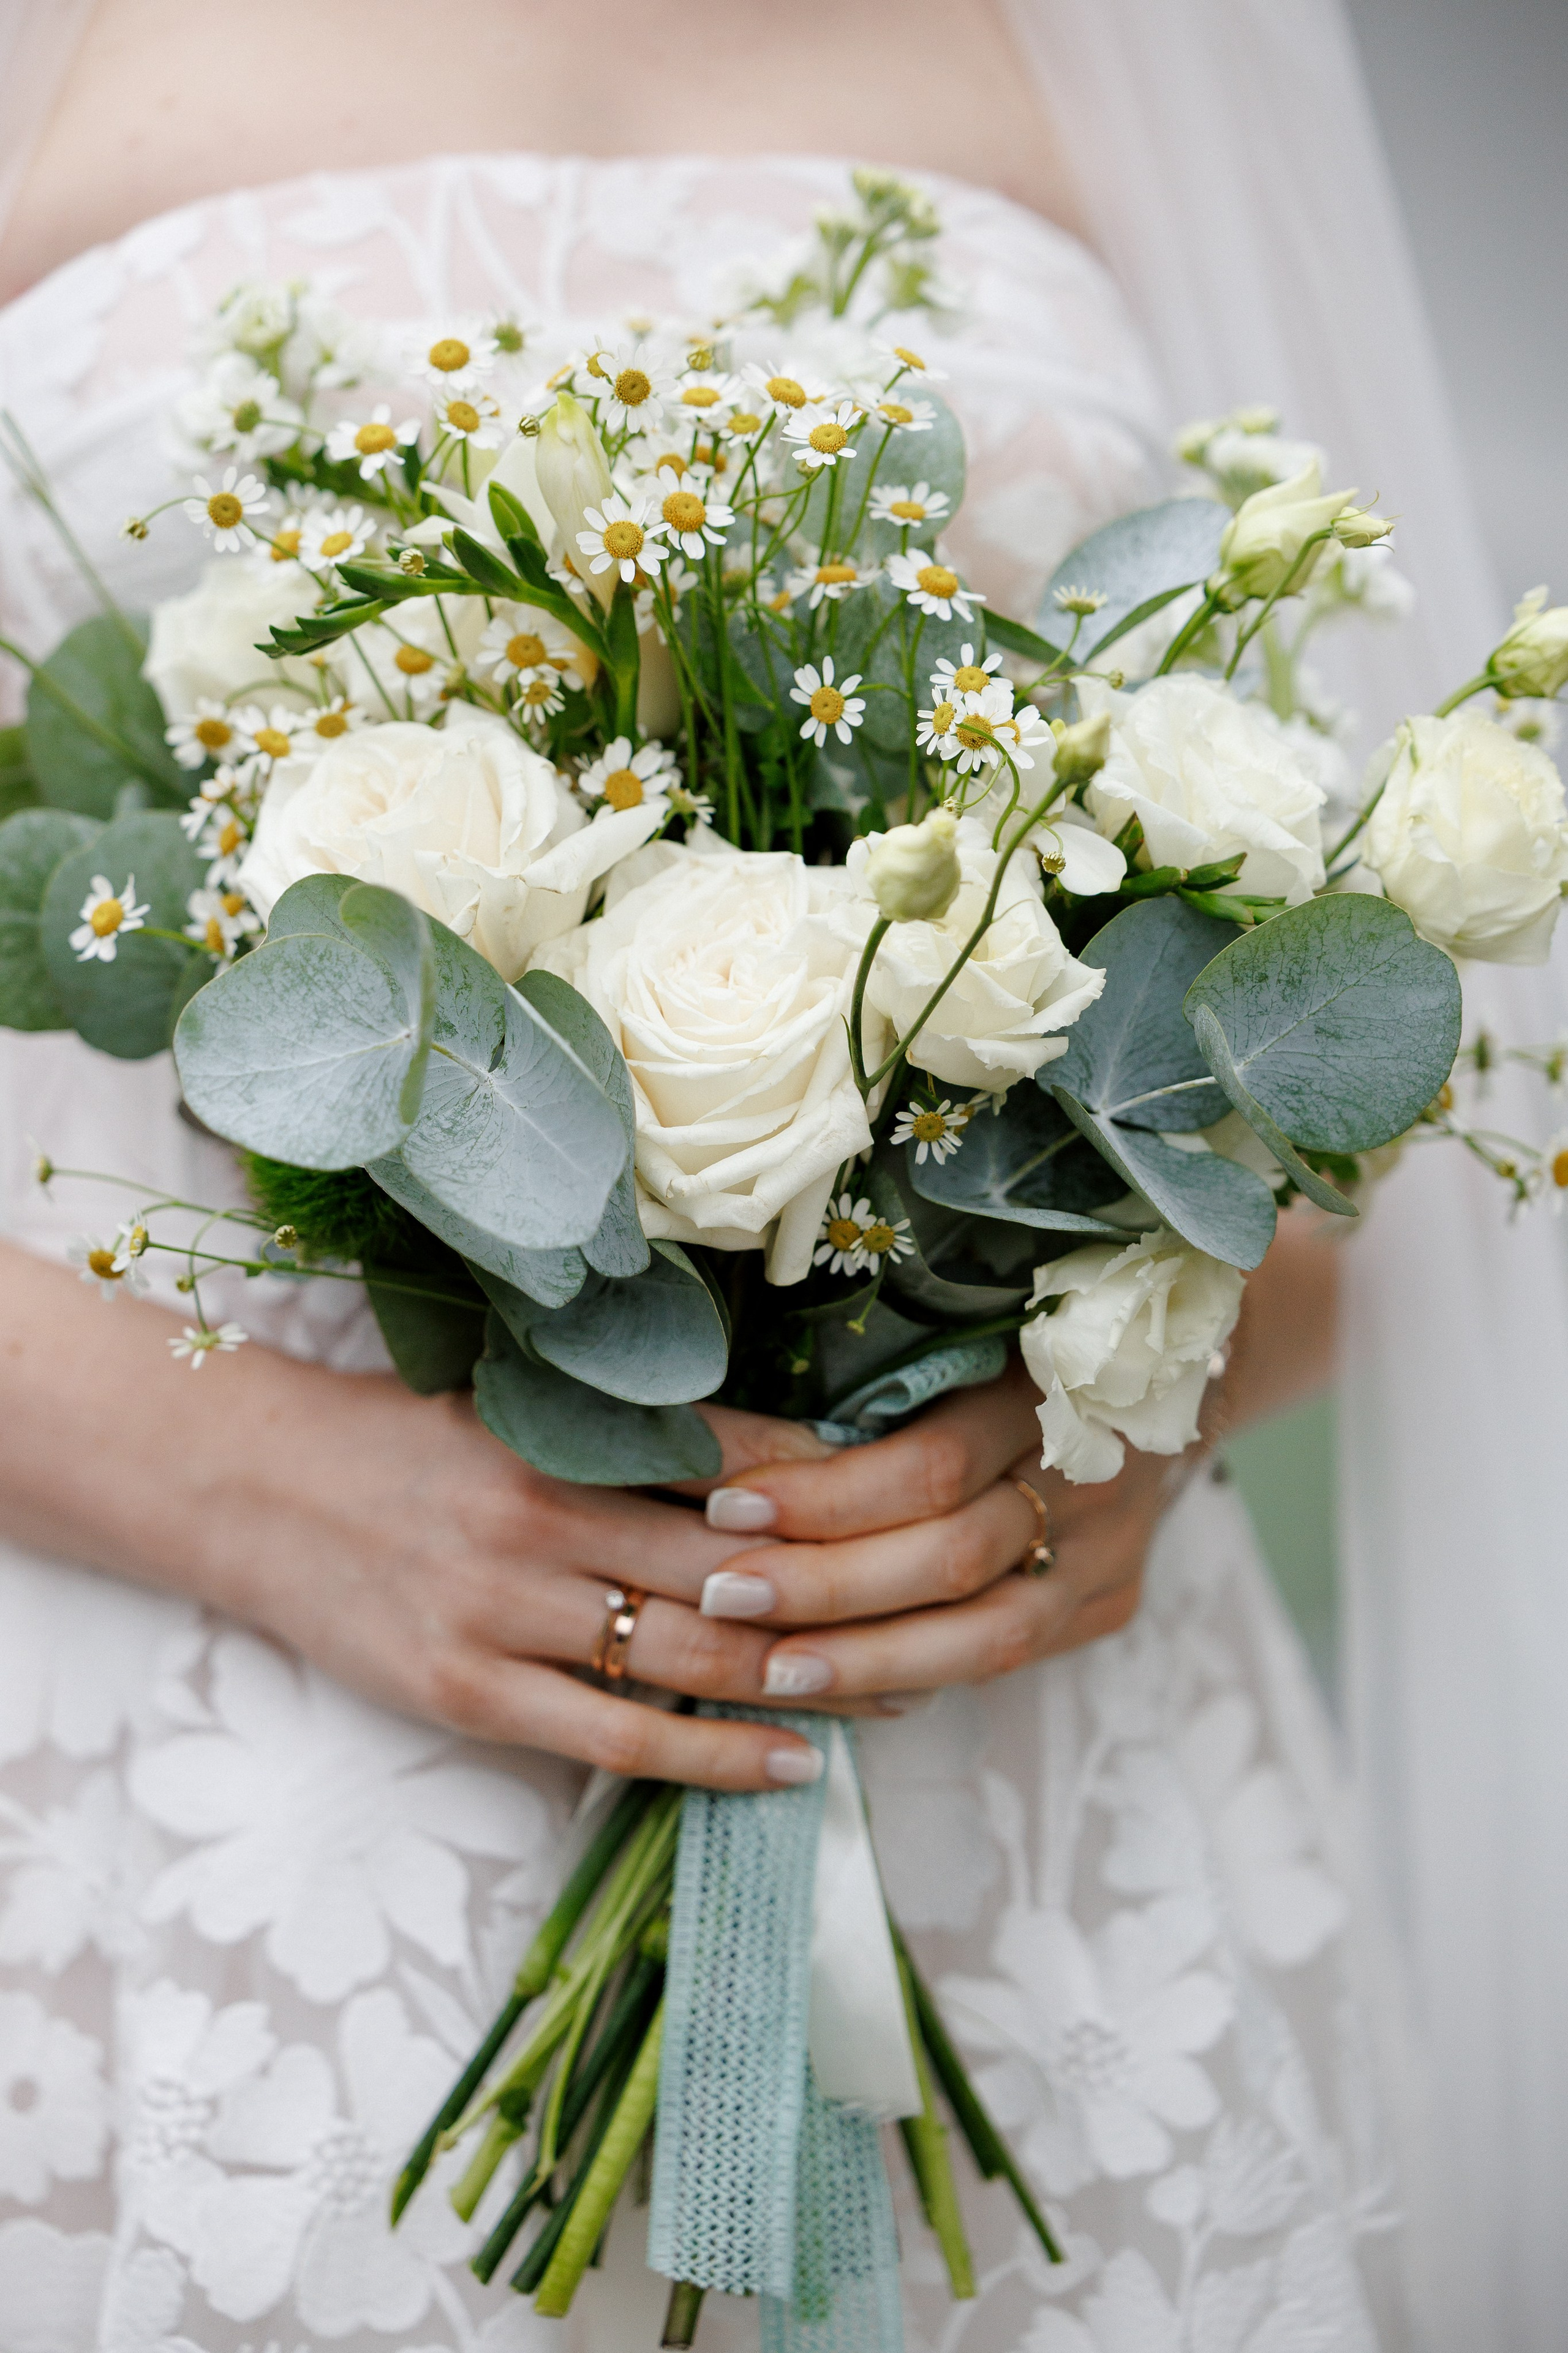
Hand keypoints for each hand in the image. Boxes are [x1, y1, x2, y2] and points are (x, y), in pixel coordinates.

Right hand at [0, 1246, 836, 1792]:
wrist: (251, 1486)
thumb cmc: (396, 1438)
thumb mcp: (514, 1406)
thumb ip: (625, 1431)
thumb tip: (764, 1454)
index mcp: (563, 1434)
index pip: (736, 1458)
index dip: (835, 1486)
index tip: (916, 1498)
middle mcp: (544, 1518)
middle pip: (732, 1565)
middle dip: (846, 1593)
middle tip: (942, 1608)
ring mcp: (505, 1612)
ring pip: (689, 1654)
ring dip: (804, 1680)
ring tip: (897, 1692)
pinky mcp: (468, 1691)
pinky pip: (614, 1738)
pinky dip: (710, 1756)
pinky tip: (787, 1765)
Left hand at [690, 1354, 1182, 1704]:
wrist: (1178, 1357)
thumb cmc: (1029, 1326)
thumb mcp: (969, 1320)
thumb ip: (873, 1372)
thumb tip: (716, 1416)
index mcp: (1048, 1390)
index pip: (929, 1468)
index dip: (823, 1496)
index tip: (726, 1505)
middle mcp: (1091, 1478)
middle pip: (948, 1558)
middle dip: (825, 1586)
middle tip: (722, 1595)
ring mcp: (1111, 1551)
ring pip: (984, 1634)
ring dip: (865, 1657)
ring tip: (769, 1670)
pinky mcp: (1110, 1601)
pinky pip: (1010, 1656)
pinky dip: (921, 1672)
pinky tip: (845, 1688)